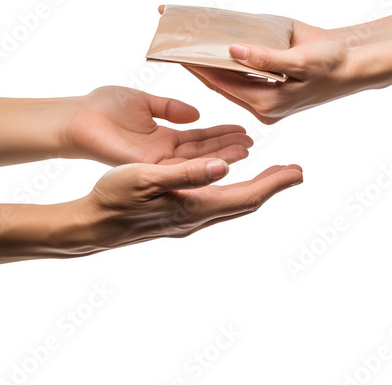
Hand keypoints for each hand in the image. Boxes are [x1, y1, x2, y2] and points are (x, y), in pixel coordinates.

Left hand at [61, 86, 253, 164]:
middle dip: (228, 146)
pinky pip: (180, 167)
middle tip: (254, 143)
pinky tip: (222, 160)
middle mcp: (164, 152)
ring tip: (247, 151)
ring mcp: (157, 163)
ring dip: (221, 156)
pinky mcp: (148, 168)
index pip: (200, 136)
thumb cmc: (104, 106)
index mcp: (163, 135)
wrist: (78, 117)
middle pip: (203, 150)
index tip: (243, 129)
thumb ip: (170, 107)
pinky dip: (202, 164)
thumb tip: (197, 113)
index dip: (222, 133)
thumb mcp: (145, 101)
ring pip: (196, 161)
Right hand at [61, 158, 302, 252]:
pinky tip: (227, 179)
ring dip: (254, 186)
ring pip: (232, 202)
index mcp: (194, 207)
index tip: (298, 172)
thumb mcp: (145, 178)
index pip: (246, 195)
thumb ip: (185, 173)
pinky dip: (233, 188)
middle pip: (245, 201)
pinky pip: (216, 202)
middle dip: (271, 185)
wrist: (93, 224)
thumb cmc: (114, 199)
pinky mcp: (178, 215)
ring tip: (269, 172)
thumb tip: (223, 167)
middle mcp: (197, 217)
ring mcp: (188, 219)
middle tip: (292, 171)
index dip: (274, 183)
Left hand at [185, 41, 358, 123]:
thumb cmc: (332, 64)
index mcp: (267, 104)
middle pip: (222, 85)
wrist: (353, 67)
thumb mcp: (301, 60)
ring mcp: (265, 103)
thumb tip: (232, 51)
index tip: (181, 52)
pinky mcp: (269, 94)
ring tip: (191, 48)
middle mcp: (262, 107)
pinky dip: (227, 67)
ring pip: (229, 82)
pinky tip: (215, 54)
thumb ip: (266, 58)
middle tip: (178, 48)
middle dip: (200, 67)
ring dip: (211, 66)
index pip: (224, 84)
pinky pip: (241, 80)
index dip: (201, 68)